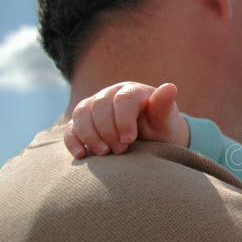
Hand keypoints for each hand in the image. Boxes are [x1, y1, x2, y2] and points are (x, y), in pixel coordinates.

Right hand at [64, 82, 189, 158]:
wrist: (150, 139)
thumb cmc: (160, 128)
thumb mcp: (165, 120)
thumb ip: (164, 105)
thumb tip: (170, 87)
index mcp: (132, 91)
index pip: (123, 100)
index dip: (123, 120)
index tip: (129, 140)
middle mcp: (110, 94)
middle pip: (100, 106)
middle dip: (108, 130)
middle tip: (120, 150)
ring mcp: (94, 106)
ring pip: (81, 114)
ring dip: (89, 135)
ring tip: (104, 153)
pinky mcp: (83, 121)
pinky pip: (71, 127)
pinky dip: (73, 140)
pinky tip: (81, 154)